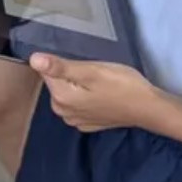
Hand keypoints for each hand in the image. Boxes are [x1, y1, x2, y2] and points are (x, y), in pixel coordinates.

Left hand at [30, 53, 158, 132]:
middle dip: (70, 73)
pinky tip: (100, 92)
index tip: (80, 61)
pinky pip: (78, 103)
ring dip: (78, 84)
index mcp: (61, 98)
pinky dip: (85, 95)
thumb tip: (33, 59)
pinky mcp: (88, 122)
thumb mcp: (91, 71)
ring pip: (68, 92)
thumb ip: (61, 67)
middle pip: (57, 82)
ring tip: (98, 79)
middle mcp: (63, 112)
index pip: (47, 71)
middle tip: (93, 69)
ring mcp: (76, 120)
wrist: (148, 108)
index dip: (63, 62)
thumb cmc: (121, 85)